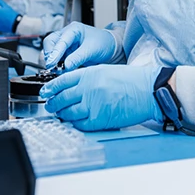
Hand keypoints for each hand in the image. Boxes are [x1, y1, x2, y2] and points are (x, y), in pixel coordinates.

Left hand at [40, 64, 162, 130]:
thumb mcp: (106, 71)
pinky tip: (76, 122)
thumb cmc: (132, 80)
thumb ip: (88, 78)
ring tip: (62, 115)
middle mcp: (88, 88)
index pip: (62, 80)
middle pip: (62, 97)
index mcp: (90, 74)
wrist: (148, 90)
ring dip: (63, 115)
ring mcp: (93, 104)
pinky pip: (81, 124)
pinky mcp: (100, 119)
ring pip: (68, 112)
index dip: (51, 87)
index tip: (46, 92)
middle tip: (51, 106)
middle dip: (53, 103)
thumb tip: (73, 88)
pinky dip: (76, 124)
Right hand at [43, 22, 117, 69]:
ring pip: (51, 51)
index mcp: (74, 29)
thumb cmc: (104, 43)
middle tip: (53, 67)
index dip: (55, 52)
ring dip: (53, 62)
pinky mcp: (66, 53)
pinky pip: (57, 59)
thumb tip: (65, 66)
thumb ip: (78, 58)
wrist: (111, 48)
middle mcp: (67, 35)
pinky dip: (57, 65)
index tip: (52, 63)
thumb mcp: (92, 50)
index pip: (60, 40)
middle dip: (50, 55)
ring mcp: (66, 45)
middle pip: (50, 43)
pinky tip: (61, 71)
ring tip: (58, 70)